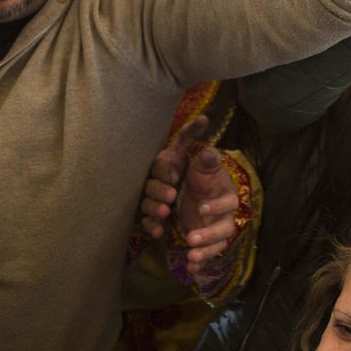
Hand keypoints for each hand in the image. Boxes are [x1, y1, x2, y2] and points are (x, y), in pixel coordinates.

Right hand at [139, 116, 207, 239]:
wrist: (183, 192)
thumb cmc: (183, 168)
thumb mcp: (185, 152)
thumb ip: (191, 136)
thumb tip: (204, 118)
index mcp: (161, 164)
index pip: (159, 165)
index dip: (166, 171)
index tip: (175, 175)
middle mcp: (151, 181)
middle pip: (150, 186)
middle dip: (159, 191)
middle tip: (171, 196)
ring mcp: (148, 199)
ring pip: (146, 204)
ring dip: (155, 209)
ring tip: (166, 212)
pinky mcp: (148, 217)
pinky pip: (146, 222)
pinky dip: (151, 226)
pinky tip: (159, 231)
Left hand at [172, 145, 240, 269]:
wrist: (194, 189)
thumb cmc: (200, 176)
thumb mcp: (201, 165)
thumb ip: (207, 159)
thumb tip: (209, 151)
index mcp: (227, 196)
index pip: (228, 203)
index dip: (217, 206)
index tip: (201, 207)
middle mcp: (225, 216)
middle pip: (224, 229)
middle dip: (209, 236)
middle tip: (191, 238)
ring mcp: (215, 231)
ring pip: (216, 246)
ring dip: (204, 253)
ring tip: (190, 258)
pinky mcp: (205, 241)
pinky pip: (206, 255)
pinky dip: (200, 263)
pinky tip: (190, 270)